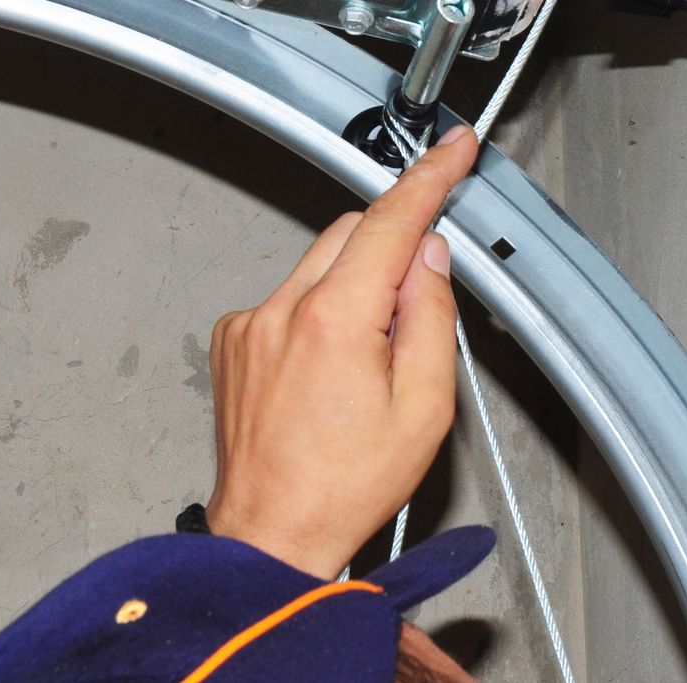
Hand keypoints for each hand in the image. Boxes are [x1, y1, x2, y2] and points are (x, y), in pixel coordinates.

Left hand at [205, 126, 478, 578]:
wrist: (270, 537)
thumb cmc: (344, 487)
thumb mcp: (425, 407)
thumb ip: (432, 317)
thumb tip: (430, 259)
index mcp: (335, 320)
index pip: (391, 220)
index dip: (429, 177)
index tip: (454, 149)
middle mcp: (282, 310)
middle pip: (352, 232)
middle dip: (394, 246)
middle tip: (421, 303)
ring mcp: (250, 325)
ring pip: (320, 263)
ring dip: (355, 284)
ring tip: (367, 363)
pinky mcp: (233, 342)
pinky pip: (289, 297)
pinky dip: (318, 310)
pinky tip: (327, 372)